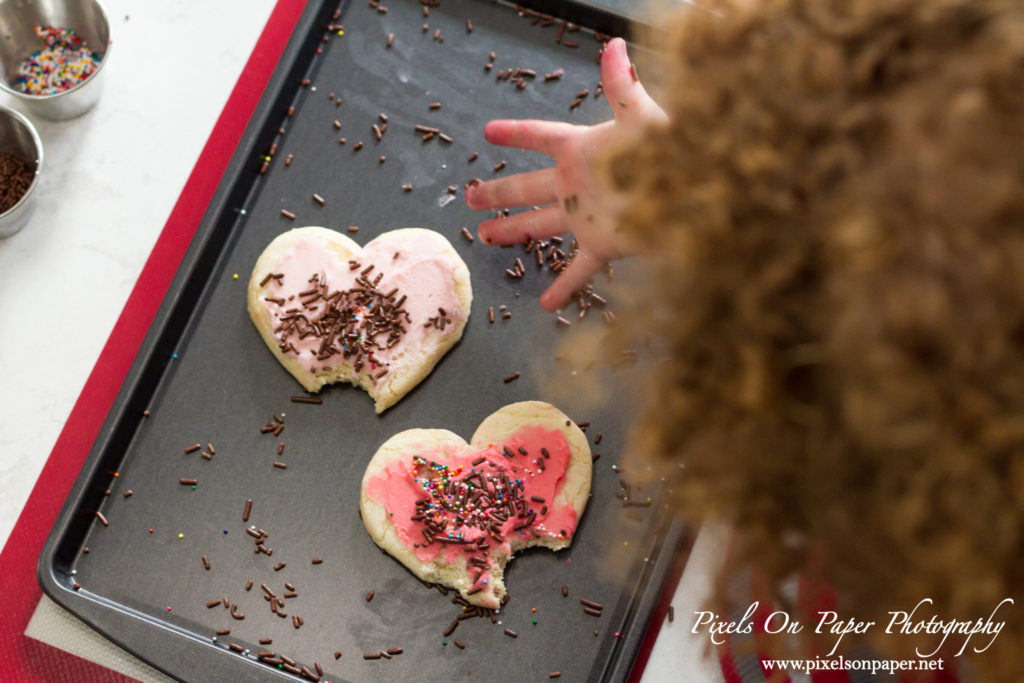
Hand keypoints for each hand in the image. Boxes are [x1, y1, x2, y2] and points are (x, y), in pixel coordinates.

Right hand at [465, 38, 666, 311]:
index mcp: (581, 150)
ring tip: (486, 237)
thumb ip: (621, 84)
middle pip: (528, 187)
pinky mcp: (602, 244)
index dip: (516, 133)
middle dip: (499, 192)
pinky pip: (578, 269)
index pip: (540, 136)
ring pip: (540, 224)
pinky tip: (545, 305)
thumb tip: (615, 42)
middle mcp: (578, 184)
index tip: (488, 131)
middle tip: (471, 196)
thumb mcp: (640, 116)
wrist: (699, 194)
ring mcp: (586, 216)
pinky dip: (564, 288)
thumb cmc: (671, 151)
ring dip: (513, 230)